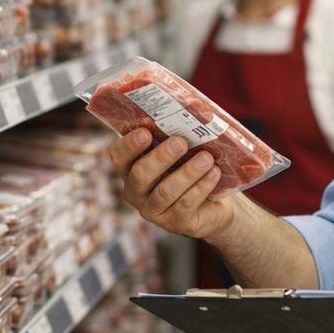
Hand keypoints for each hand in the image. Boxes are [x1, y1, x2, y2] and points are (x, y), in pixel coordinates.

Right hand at [110, 129, 234, 239]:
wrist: (215, 203)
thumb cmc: (193, 167)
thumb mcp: (184, 151)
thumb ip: (179, 133)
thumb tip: (194, 109)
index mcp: (131, 168)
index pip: (119, 157)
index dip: (129, 145)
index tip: (145, 132)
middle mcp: (136, 191)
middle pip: (140, 175)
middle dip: (161, 157)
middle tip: (180, 142)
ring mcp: (153, 210)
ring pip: (165, 191)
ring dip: (187, 172)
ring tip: (206, 158)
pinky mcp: (175, 223)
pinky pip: (185, 204)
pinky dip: (201, 186)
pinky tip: (214, 173)